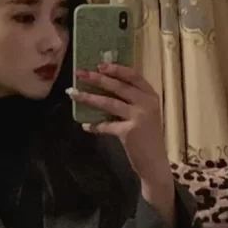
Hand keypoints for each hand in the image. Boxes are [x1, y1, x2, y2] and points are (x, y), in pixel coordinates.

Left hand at [69, 61, 172, 189]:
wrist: (155, 162)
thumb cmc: (148, 137)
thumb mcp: (146, 114)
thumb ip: (132, 101)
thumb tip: (105, 87)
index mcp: (151, 95)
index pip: (133, 75)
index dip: (116, 69)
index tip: (99, 65)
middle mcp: (147, 103)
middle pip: (118, 86)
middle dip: (97, 78)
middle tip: (80, 74)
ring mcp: (139, 117)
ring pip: (109, 102)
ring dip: (89, 97)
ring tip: (73, 93)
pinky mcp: (129, 132)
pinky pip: (106, 125)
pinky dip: (95, 126)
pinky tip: (85, 126)